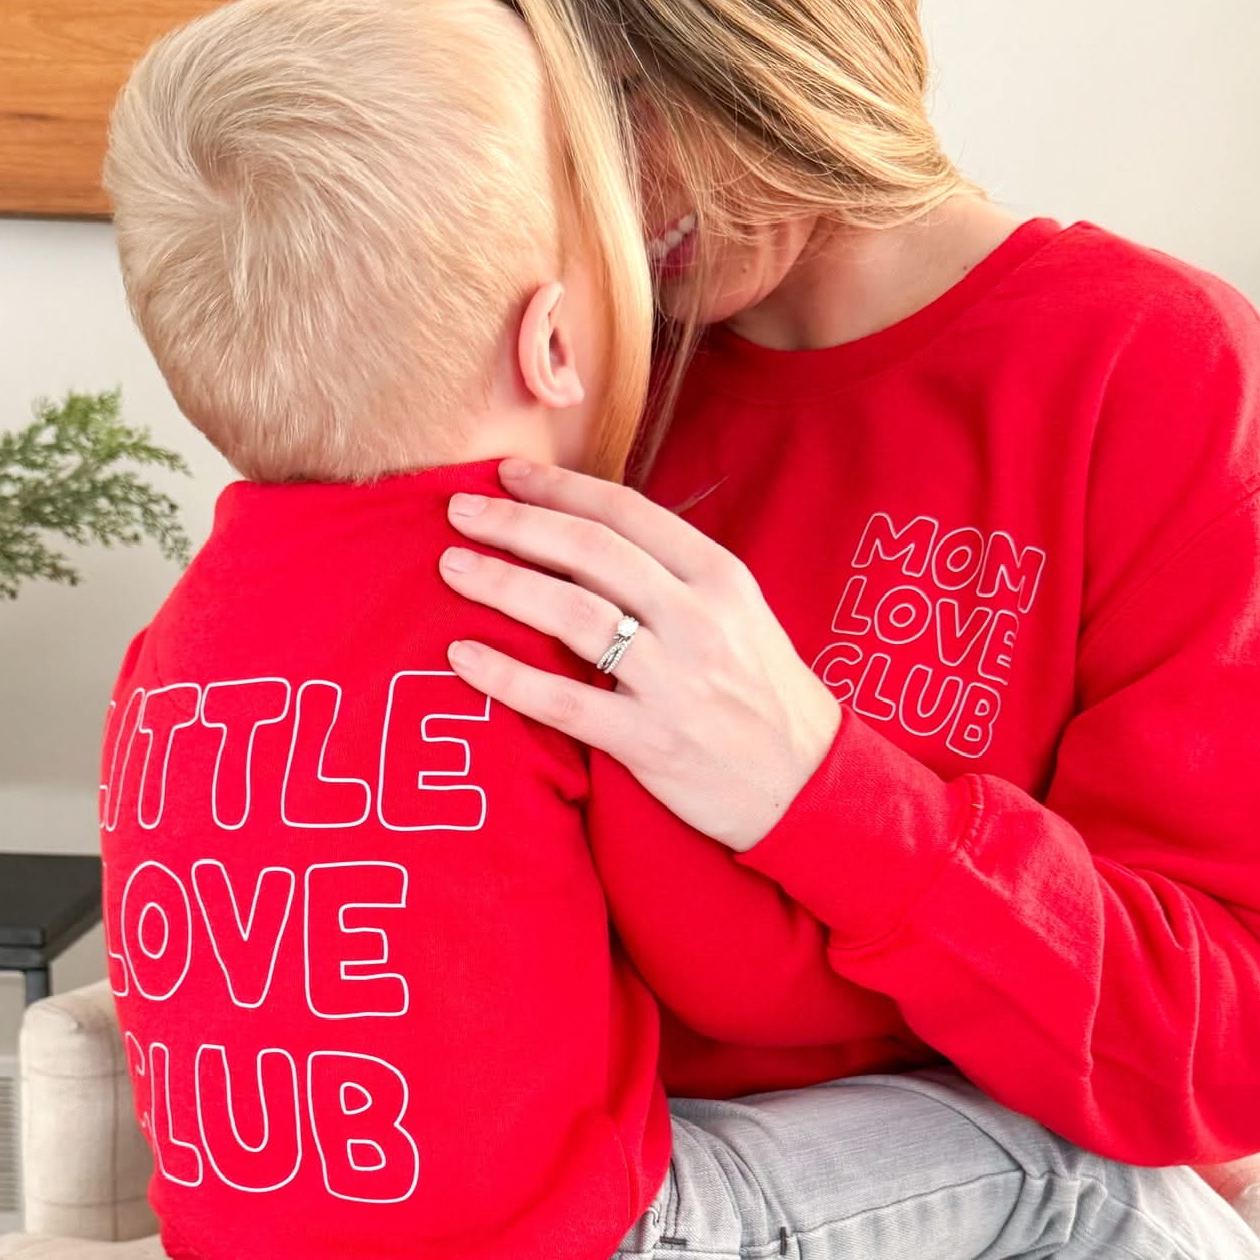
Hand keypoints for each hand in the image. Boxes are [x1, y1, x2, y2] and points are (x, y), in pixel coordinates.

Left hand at [438, 460, 842, 850]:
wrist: (807, 785)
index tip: (505, 474)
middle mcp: (699, 620)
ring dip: (502, 584)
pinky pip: (564, 701)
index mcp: (720, 577)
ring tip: (452, 568)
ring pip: (572, 616)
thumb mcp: (736, 615)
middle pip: (590, 553)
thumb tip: (585, 532)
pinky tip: (463, 656)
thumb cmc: (760, 694)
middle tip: (458, 511)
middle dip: (516, 525)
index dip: (558, 487)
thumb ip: (671, 575)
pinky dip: (507, 676)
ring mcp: (675, 682)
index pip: (626, 512)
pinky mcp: (652, 742)